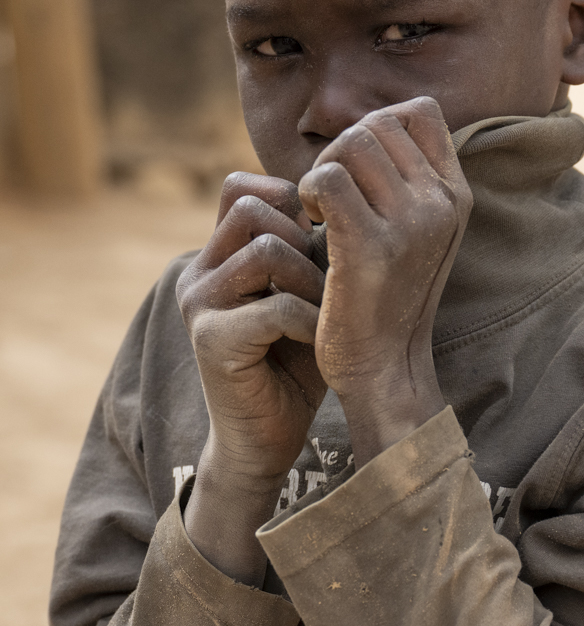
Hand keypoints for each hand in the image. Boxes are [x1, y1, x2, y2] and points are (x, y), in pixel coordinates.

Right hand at [176, 173, 326, 582]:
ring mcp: (199, 303)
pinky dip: (311, 320)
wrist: (267, 438)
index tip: (318, 242)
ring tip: (322, 311)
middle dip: (303, 241)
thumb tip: (343, 196)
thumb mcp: (306, 292)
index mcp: (217, 254)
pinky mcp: (210, 340)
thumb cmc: (296, 361)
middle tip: (324, 284)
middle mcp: (198, 271)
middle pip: (254, 210)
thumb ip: (309, 248)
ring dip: (310, 279)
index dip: (287, 202)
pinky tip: (318, 339)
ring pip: (266, 250)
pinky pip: (276, 305)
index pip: (241, 188)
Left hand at [299, 97, 471, 465]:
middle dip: (341, 148)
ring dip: (323, 168)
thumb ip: (403, 182)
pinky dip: (309, 192)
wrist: (384, 370)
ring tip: (320, 209)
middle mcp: (442, 204)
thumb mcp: (412, 233)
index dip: (378, 124)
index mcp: (456, 196)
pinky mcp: (373, 246)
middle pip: (378, 123)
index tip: (360, 169)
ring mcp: (412, 224)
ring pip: (353, 142)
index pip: (420, 112)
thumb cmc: (384, 297)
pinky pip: (329, 178)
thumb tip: (368, 126)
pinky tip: (312, 223)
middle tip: (330, 196)